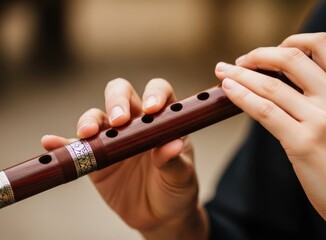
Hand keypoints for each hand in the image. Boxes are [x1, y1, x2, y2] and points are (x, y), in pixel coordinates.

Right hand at [42, 78, 207, 238]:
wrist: (159, 215)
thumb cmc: (176, 188)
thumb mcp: (181, 176)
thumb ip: (174, 160)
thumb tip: (171, 145)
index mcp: (163, 120)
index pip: (159, 92)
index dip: (155, 94)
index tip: (152, 109)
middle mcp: (137, 122)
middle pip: (121, 94)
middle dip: (116, 100)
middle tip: (118, 120)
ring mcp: (113, 138)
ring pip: (97, 116)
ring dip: (89, 120)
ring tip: (87, 134)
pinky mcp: (96, 157)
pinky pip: (75, 147)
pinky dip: (62, 144)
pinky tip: (50, 142)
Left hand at [214, 33, 325, 238]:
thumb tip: (291, 85)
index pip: (321, 44)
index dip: (290, 40)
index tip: (270, 52)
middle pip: (290, 57)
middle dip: (257, 55)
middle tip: (239, 62)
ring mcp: (321, 120)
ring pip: (270, 85)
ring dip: (240, 75)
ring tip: (223, 73)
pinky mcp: (304, 143)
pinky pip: (264, 111)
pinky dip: (242, 97)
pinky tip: (229, 92)